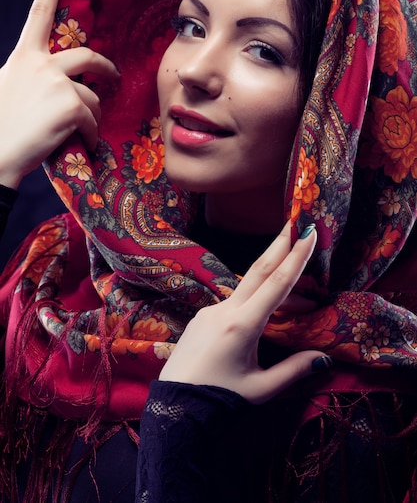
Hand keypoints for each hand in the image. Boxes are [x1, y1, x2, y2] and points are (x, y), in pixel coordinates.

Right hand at [0, 0, 118, 188]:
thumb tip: (55, 78)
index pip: (39, 14)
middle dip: (105, 66)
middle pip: (87, 56)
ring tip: (82, 133)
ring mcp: (57, 84)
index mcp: (22, 57)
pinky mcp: (72, 106)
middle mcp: (40, 64)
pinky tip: (82, 144)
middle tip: (113, 76)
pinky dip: (92, 135)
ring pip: (93, 96)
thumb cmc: (2, 127)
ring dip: (92, 117)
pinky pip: (94, 120)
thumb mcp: (10, 88)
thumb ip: (31, 75)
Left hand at [159, 222, 330, 403]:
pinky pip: (234, 302)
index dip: (295, 258)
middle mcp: (224, 311)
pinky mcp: (202, 318)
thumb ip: (295, 371)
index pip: (276, 284)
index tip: (307, 233)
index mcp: (241, 325)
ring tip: (304, 302)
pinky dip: (256, 302)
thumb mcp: (261, 389)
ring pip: (248, 290)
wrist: (173, 408)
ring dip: (274, 285)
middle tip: (296, 222)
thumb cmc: (218, 400)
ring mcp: (210, 312)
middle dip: (279, 245)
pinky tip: (268, 317)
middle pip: (258, 270)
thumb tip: (325, 358)